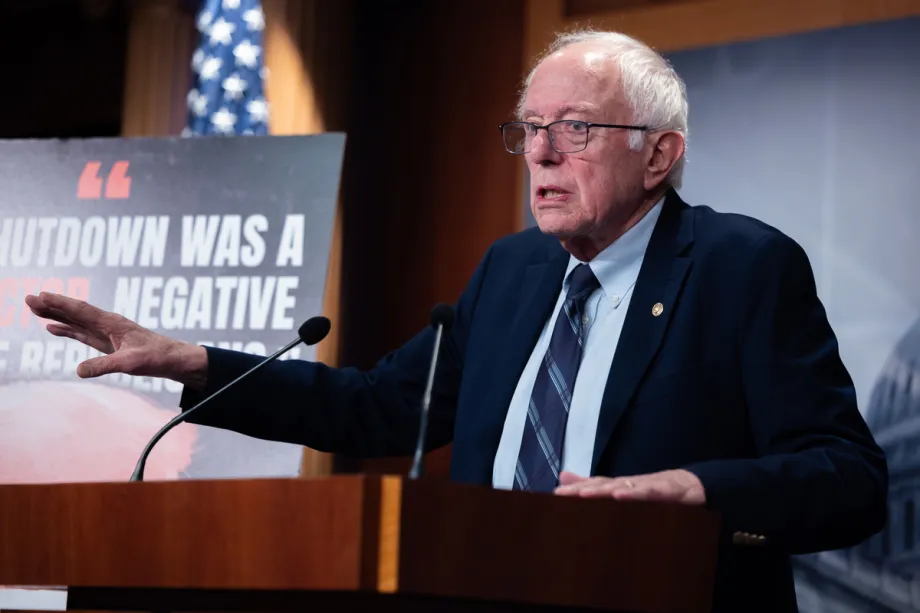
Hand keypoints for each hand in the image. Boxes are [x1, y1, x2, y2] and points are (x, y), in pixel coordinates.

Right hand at [24, 292, 207, 388]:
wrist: (173, 359)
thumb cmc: (156, 357)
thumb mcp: (130, 363)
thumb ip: (105, 366)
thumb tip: (79, 371)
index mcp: (112, 323)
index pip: (82, 310)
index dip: (61, 304)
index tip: (41, 296)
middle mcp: (108, 324)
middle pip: (75, 312)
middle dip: (52, 305)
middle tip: (29, 299)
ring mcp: (107, 333)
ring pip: (77, 321)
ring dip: (57, 315)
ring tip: (35, 310)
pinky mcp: (108, 343)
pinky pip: (83, 333)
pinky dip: (68, 329)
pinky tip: (54, 328)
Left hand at [554, 469, 705, 504]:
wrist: (697, 487)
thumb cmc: (656, 491)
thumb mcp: (625, 491)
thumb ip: (595, 485)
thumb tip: (562, 477)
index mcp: (622, 486)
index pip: (596, 487)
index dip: (576, 491)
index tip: (554, 496)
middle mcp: (632, 484)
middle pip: (605, 485)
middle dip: (583, 490)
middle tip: (562, 495)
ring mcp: (650, 486)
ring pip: (624, 486)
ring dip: (603, 490)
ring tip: (583, 495)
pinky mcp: (669, 491)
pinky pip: (652, 492)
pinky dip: (636, 493)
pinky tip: (621, 495)